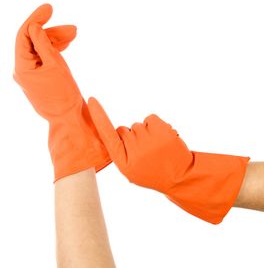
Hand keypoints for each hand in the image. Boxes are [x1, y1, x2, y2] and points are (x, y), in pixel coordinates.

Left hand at [14, 4, 110, 181]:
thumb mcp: (56, 66)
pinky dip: (55, 51)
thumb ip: (44, 45)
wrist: (70, 118)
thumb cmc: (64, 96)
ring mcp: (32, 75)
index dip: (36, 19)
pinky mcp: (41, 78)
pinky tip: (66, 44)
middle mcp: (24, 70)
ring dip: (56, 41)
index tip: (49, 8)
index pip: (24, 36)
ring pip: (42, 50)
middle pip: (34, 42)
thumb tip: (34, 27)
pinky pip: (46, 59)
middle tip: (73, 29)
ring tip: (74, 34)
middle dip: (52, 33)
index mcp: (22, 68)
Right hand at [88, 97, 249, 223]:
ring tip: (156, 148)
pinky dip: (154, 125)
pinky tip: (161, 138)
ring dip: (145, 132)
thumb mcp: (131, 170)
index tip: (92, 100)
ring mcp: (149, 140)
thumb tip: (119, 131)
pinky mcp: (162, 131)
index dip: (98, 116)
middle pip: (124, 130)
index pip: (107, 135)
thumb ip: (120, 151)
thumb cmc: (152, 172)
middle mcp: (134, 150)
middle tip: (146, 151)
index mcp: (123, 162)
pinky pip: (150, 118)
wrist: (180, 177)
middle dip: (132, 137)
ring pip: (138, 125)